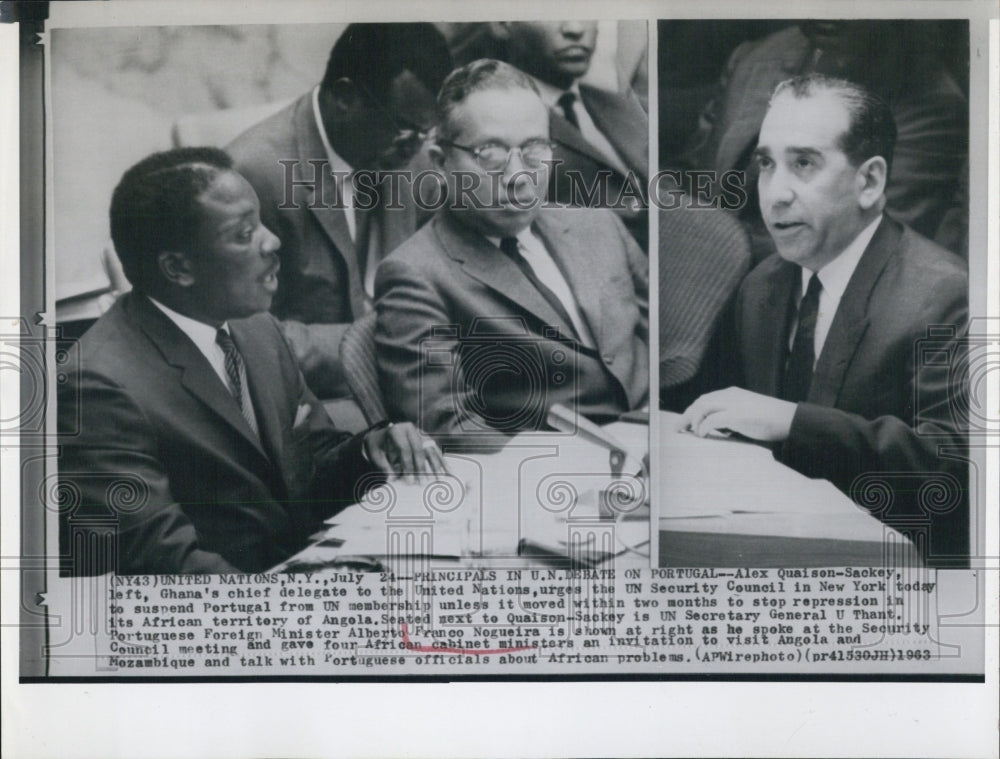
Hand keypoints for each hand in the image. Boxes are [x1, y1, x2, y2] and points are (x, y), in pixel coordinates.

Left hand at [363, 422, 447, 480]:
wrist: (381, 435)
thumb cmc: (378, 446)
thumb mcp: (376, 455)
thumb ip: (384, 467)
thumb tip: (392, 480)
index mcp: (396, 430)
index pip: (405, 449)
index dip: (408, 465)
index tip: (410, 481)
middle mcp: (410, 429)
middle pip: (419, 449)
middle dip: (422, 468)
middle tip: (424, 483)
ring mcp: (419, 432)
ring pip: (430, 449)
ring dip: (436, 465)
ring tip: (441, 479)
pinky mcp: (425, 437)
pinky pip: (435, 449)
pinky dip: (441, 461)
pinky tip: (448, 470)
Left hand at [677, 387, 796, 442]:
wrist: (789, 419)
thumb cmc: (770, 419)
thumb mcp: (747, 413)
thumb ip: (732, 416)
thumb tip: (717, 427)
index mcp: (732, 394)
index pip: (705, 399)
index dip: (692, 410)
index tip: (685, 421)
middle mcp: (730, 396)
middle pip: (700, 402)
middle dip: (687, 415)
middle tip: (678, 428)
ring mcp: (733, 404)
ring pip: (703, 407)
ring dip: (693, 420)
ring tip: (690, 432)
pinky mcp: (737, 415)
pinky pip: (713, 420)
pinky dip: (704, 427)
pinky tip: (702, 434)